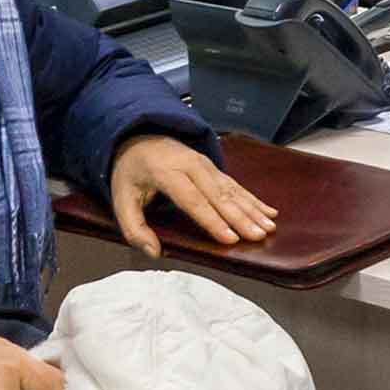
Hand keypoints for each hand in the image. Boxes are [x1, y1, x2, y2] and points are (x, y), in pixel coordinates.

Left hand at [111, 134, 277, 255]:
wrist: (139, 137)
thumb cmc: (131, 172)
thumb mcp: (121, 199)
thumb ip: (134, 228)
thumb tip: (153, 252)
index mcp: (166, 172)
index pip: (193, 200)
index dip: (212, 220)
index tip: (230, 238)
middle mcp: (190, 166)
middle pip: (219, 195)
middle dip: (241, 217)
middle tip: (258, 235)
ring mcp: (205, 164)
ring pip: (232, 189)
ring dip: (252, 209)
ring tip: (268, 226)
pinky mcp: (214, 167)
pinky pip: (236, 184)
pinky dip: (253, 199)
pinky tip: (269, 211)